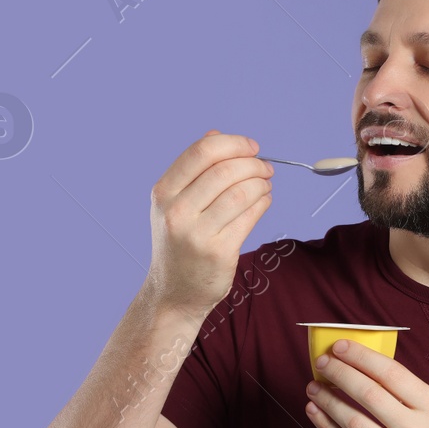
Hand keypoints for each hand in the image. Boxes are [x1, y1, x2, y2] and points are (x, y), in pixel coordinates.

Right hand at [145, 129, 273, 319]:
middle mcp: (176, 212)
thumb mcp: (173, 204)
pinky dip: (263, 203)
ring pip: (241, 192)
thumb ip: (193, 170)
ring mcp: (197, 234)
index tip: (252, 147)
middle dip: (253, 164)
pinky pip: (250, 216)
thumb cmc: (178, 243)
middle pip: (225, 170)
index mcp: (163, 193)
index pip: (202, 152)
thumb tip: (217, 135)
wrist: (173, 293)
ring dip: (261, 184)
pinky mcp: (219, 253)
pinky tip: (263, 201)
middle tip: (265, 168)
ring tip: (265, 185)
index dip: (233, 143)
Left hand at [304, 339, 428, 427]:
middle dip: (340, 373)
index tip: (341, 346)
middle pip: (369, 394)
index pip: (391, 374)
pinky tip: (315, 411)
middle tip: (322, 362)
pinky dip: (326, 426)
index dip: (361, 357)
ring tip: (313, 386)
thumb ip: (405, 392)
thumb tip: (363, 364)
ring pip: (353, 421)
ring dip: (328, 400)